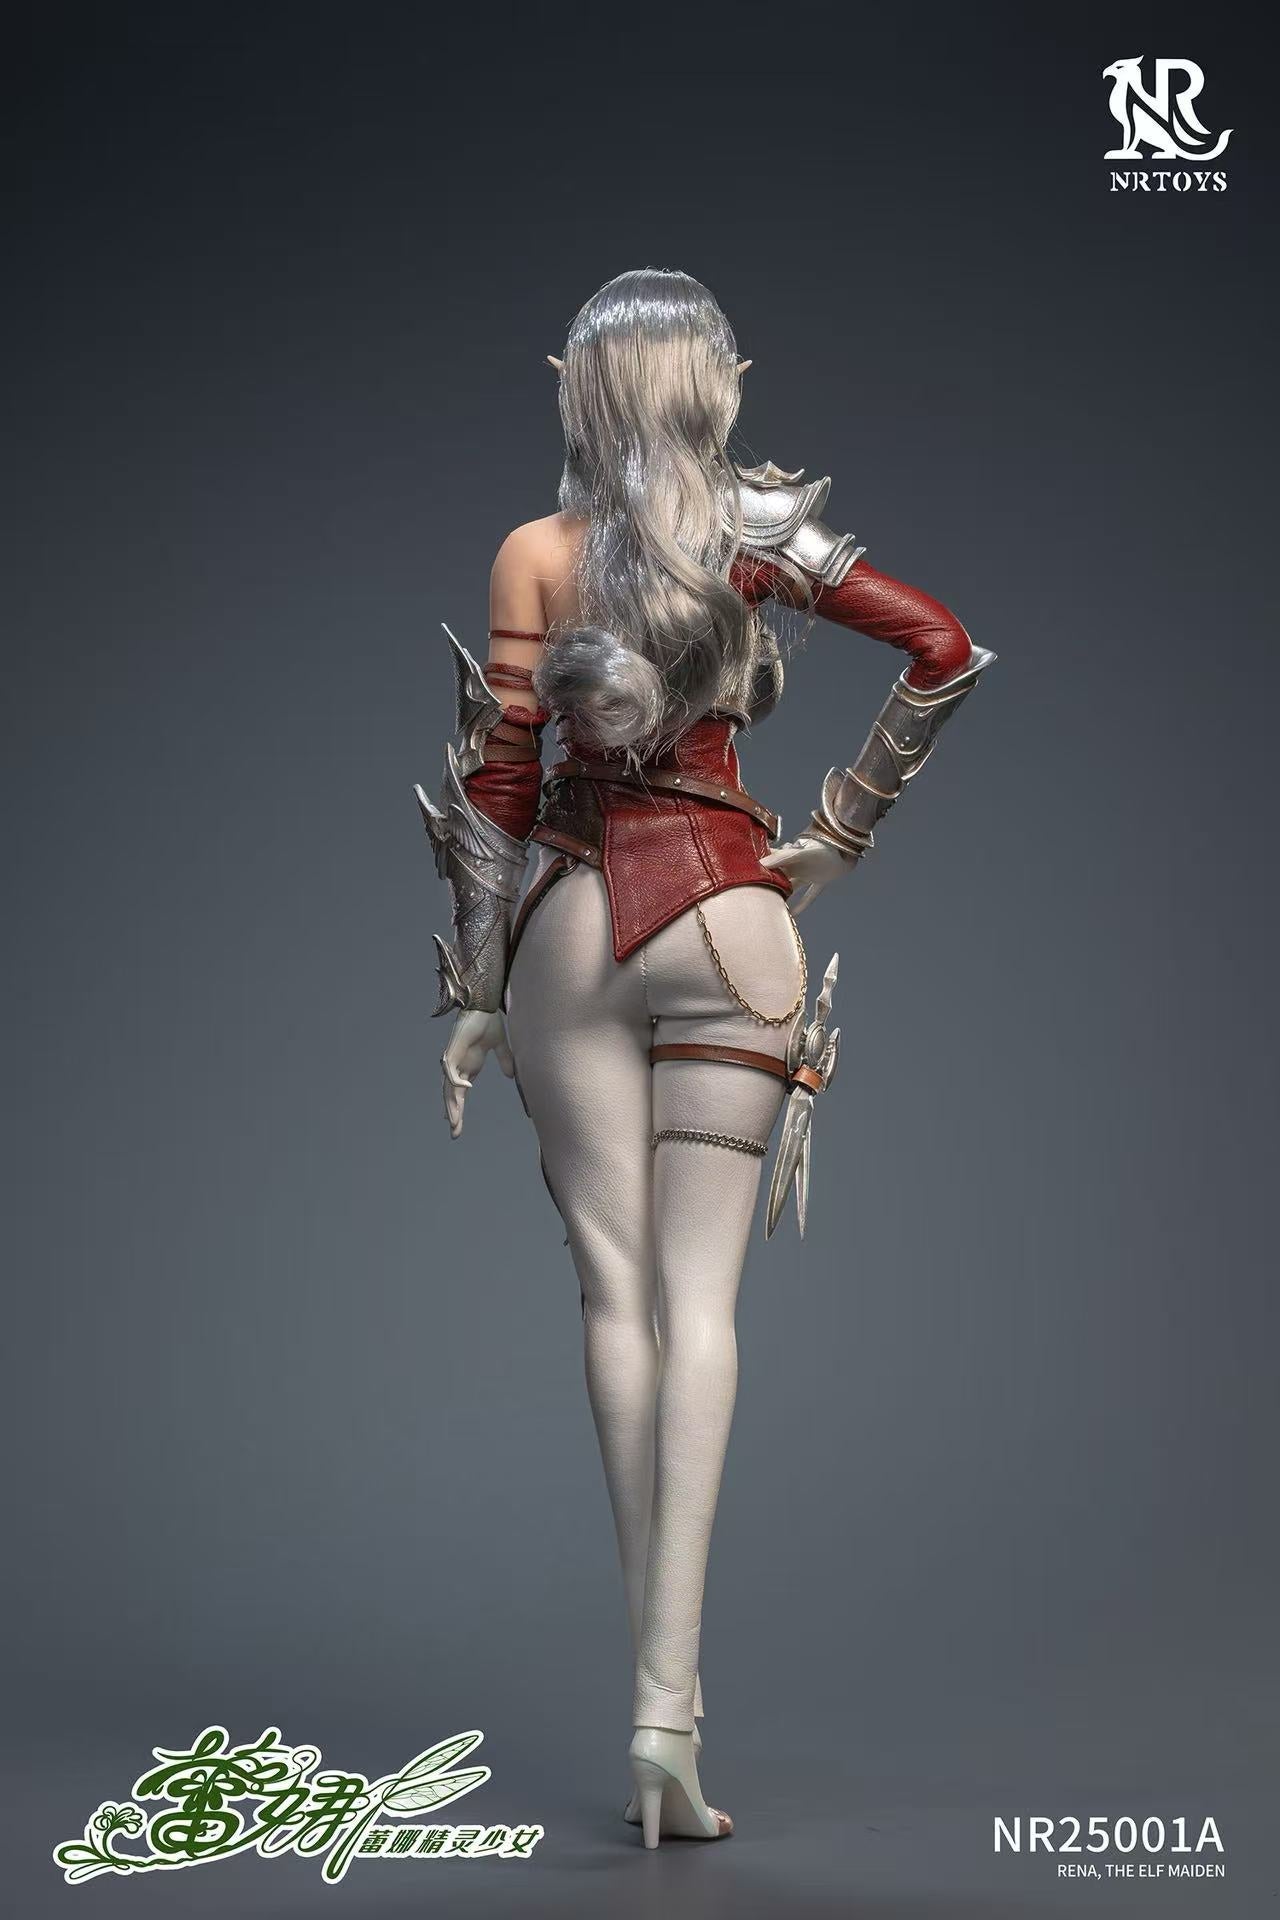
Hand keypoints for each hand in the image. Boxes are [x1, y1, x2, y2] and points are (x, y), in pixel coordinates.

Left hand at [441, 1007, 515, 1138]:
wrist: (482, 1005)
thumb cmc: (488, 1022)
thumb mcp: (500, 1045)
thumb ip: (504, 1060)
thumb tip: (512, 1075)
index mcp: (468, 1066)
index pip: (460, 1093)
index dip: (459, 1108)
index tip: (457, 1124)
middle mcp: (458, 1065)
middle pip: (453, 1095)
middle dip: (454, 1114)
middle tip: (454, 1134)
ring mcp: (453, 1059)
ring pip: (449, 1088)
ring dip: (452, 1106)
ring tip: (454, 1123)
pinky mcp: (452, 1051)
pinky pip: (452, 1072)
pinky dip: (457, 1082)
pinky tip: (466, 1090)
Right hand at [760, 833, 858, 912]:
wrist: (847, 850)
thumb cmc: (824, 847)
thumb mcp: (802, 852)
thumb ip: (784, 857)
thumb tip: (763, 864)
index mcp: (789, 855)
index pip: (769, 862)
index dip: (758, 867)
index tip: (744, 876)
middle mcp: (796, 864)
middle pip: (778, 876)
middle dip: (768, 884)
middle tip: (754, 896)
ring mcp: (807, 873)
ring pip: (791, 886)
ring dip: (783, 895)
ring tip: (771, 906)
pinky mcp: (819, 881)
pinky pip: (809, 895)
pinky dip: (802, 904)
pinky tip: (793, 914)